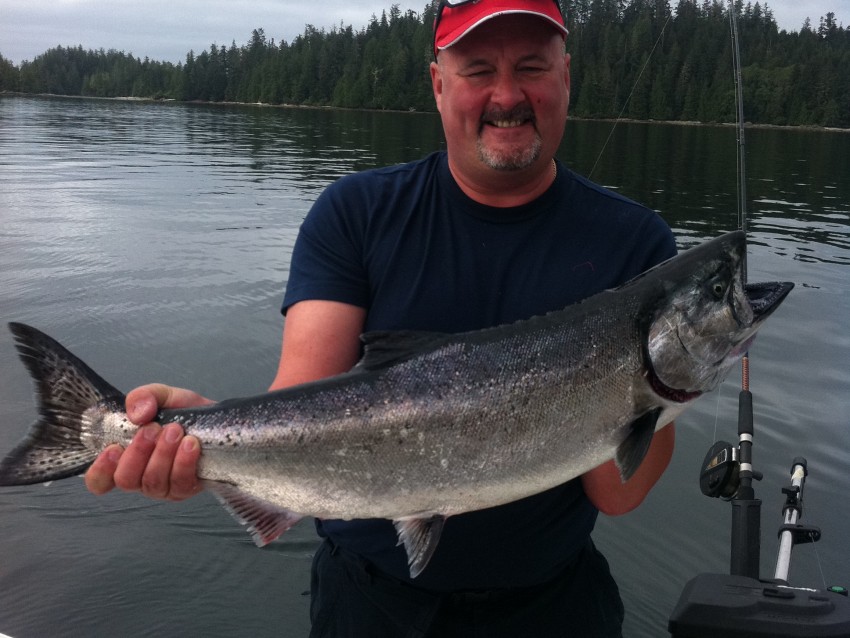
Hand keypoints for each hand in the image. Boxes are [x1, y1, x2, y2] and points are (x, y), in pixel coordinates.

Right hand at [84, 384, 213, 500]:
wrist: (218, 421)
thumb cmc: (183, 413)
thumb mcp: (162, 396)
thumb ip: (144, 397)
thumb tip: (137, 414)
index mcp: (126, 459)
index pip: (99, 481)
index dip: (101, 470)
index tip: (113, 449)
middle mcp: (141, 477)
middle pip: (126, 480)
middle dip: (138, 452)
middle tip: (153, 429)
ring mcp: (164, 487)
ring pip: (153, 482)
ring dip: (163, 454)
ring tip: (175, 431)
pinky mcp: (187, 489)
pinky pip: (181, 483)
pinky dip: (184, 461)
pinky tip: (191, 444)